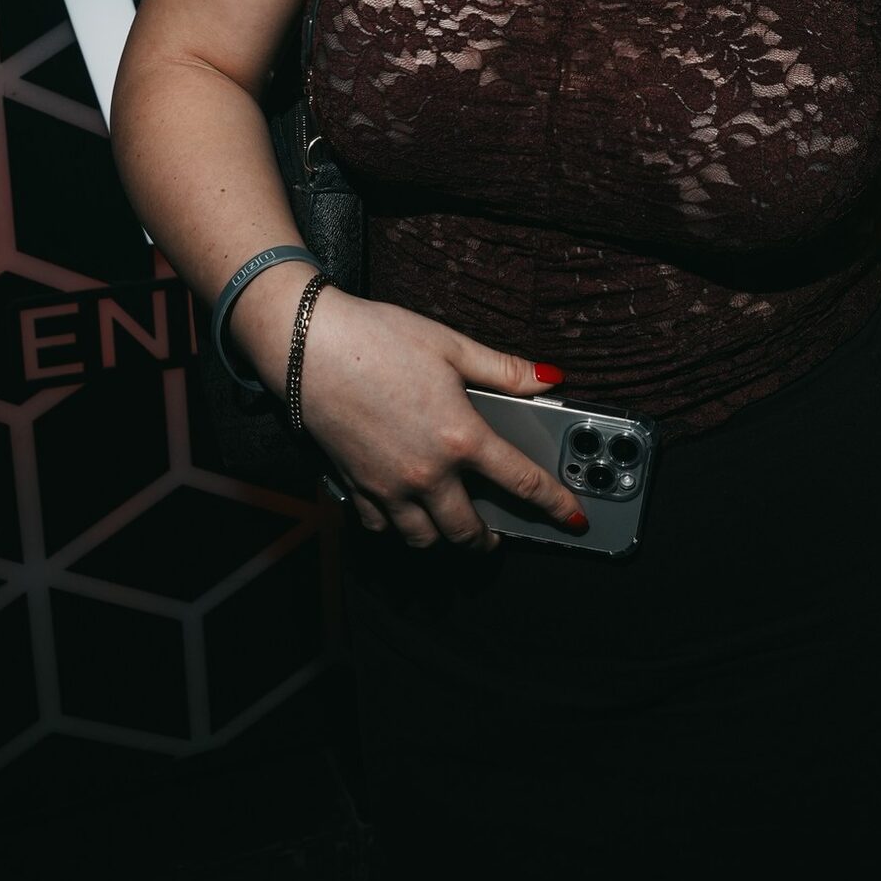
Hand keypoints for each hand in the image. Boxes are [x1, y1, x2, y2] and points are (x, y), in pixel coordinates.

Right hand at [295, 290, 588, 551]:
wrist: (308, 345)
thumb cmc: (379, 338)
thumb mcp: (452, 345)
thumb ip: (505, 370)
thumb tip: (549, 378)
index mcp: (460, 438)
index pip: (522, 483)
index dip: (555, 505)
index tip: (572, 520)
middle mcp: (426, 473)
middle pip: (466, 531)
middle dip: (487, 541)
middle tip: (498, 536)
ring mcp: (387, 486)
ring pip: (422, 539)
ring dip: (443, 540)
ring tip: (452, 527)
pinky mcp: (355, 486)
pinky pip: (380, 527)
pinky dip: (396, 528)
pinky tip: (404, 514)